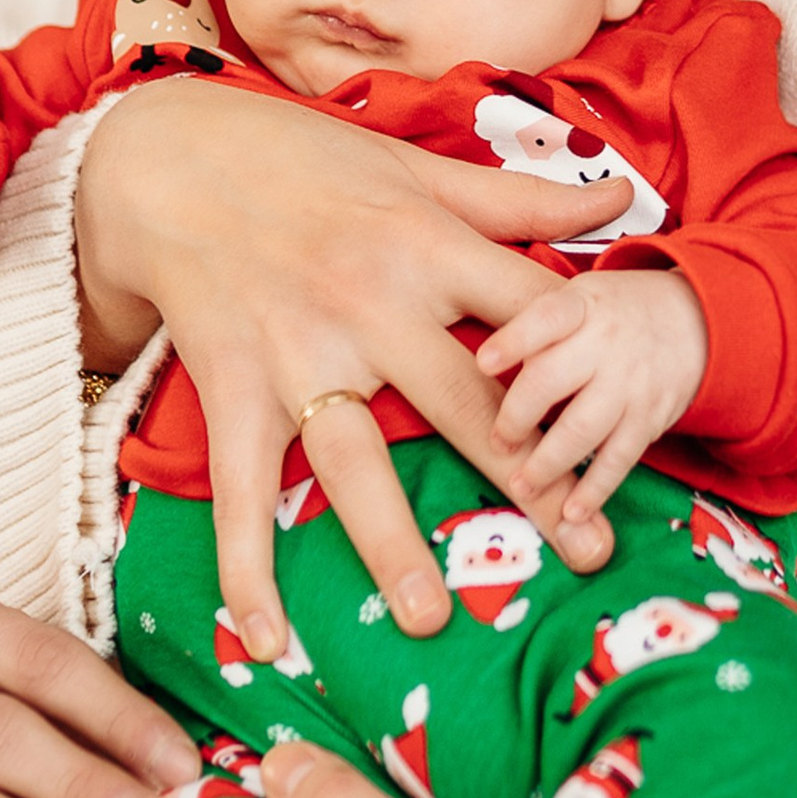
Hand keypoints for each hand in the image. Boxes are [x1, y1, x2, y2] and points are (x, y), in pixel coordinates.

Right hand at [76, 85, 632, 671]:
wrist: (170, 158)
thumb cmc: (308, 162)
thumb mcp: (417, 169)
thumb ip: (519, 201)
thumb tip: (620, 193)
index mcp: (425, 244)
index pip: (526, 313)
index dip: (580, 369)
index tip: (626, 433)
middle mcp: (367, 301)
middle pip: (460, 401)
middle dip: (528, 478)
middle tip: (588, 551)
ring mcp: (293, 351)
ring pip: (351, 459)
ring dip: (388, 542)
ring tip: (427, 621)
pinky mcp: (230, 387)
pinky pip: (240, 489)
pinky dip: (245, 567)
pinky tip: (264, 640)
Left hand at [478, 267, 709, 542]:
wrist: (695, 320)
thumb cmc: (614, 313)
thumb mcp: (579, 298)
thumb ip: (538, 327)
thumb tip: (478, 367)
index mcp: (581, 306)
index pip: (544, 318)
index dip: (512, 341)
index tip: (482, 363)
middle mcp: (605, 343)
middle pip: (551, 381)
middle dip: (516, 418)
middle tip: (496, 442)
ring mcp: (629, 383)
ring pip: (582, 429)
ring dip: (547, 464)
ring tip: (520, 486)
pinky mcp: (649, 419)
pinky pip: (619, 459)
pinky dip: (594, 489)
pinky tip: (571, 511)